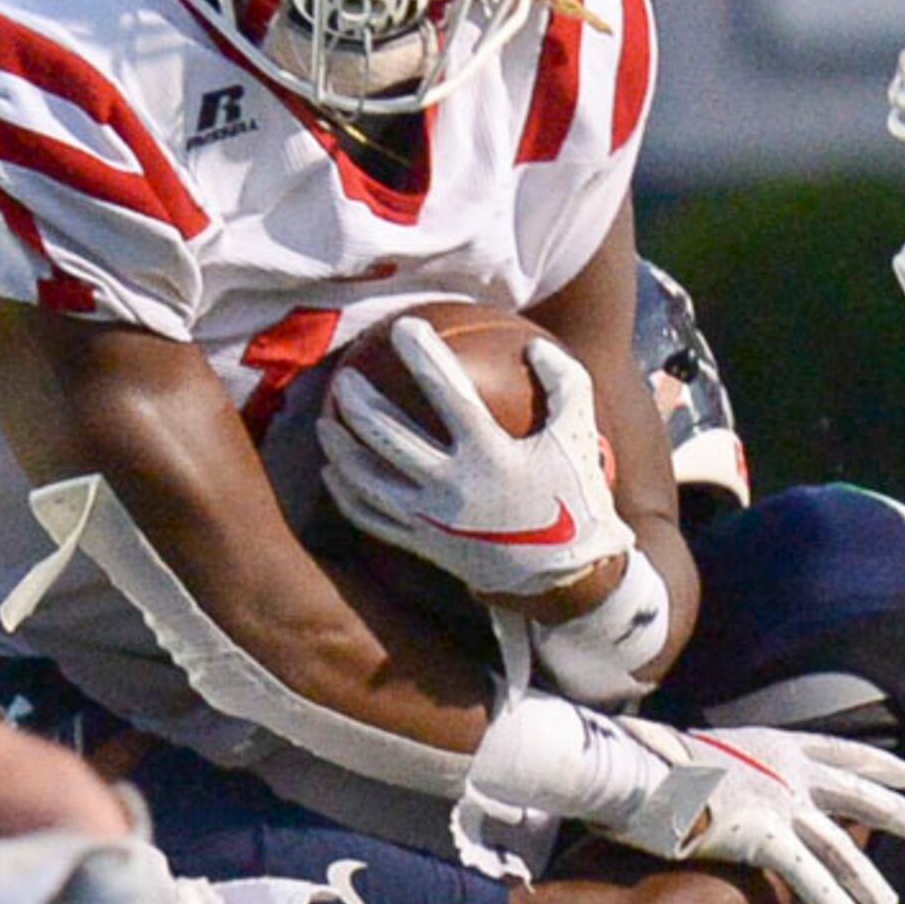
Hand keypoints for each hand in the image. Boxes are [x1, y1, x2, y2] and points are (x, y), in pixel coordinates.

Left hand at [322, 323, 634, 602]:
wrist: (563, 577)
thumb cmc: (573, 497)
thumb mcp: (579, 435)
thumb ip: (564, 384)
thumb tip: (533, 344)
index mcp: (492, 457)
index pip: (449, 395)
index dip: (424, 357)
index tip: (403, 326)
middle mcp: (454, 488)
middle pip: (389, 438)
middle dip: (359, 403)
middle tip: (343, 375)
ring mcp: (432, 521)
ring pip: (368, 481)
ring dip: (340, 448)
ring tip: (325, 420)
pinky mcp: (421, 545)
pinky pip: (371, 518)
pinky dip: (346, 494)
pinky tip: (334, 473)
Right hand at [462, 697, 904, 903]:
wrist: (623, 771)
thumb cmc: (641, 765)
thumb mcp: (689, 752)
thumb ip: (715, 766)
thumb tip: (710, 775)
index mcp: (770, 742)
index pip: (839, 750)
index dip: (879, 762)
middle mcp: (785, 768)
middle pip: (857, 791)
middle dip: (899, 812)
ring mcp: (778, 801)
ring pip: (841, 846)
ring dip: (869, 881)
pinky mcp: (764, 835)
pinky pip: (812, 879)